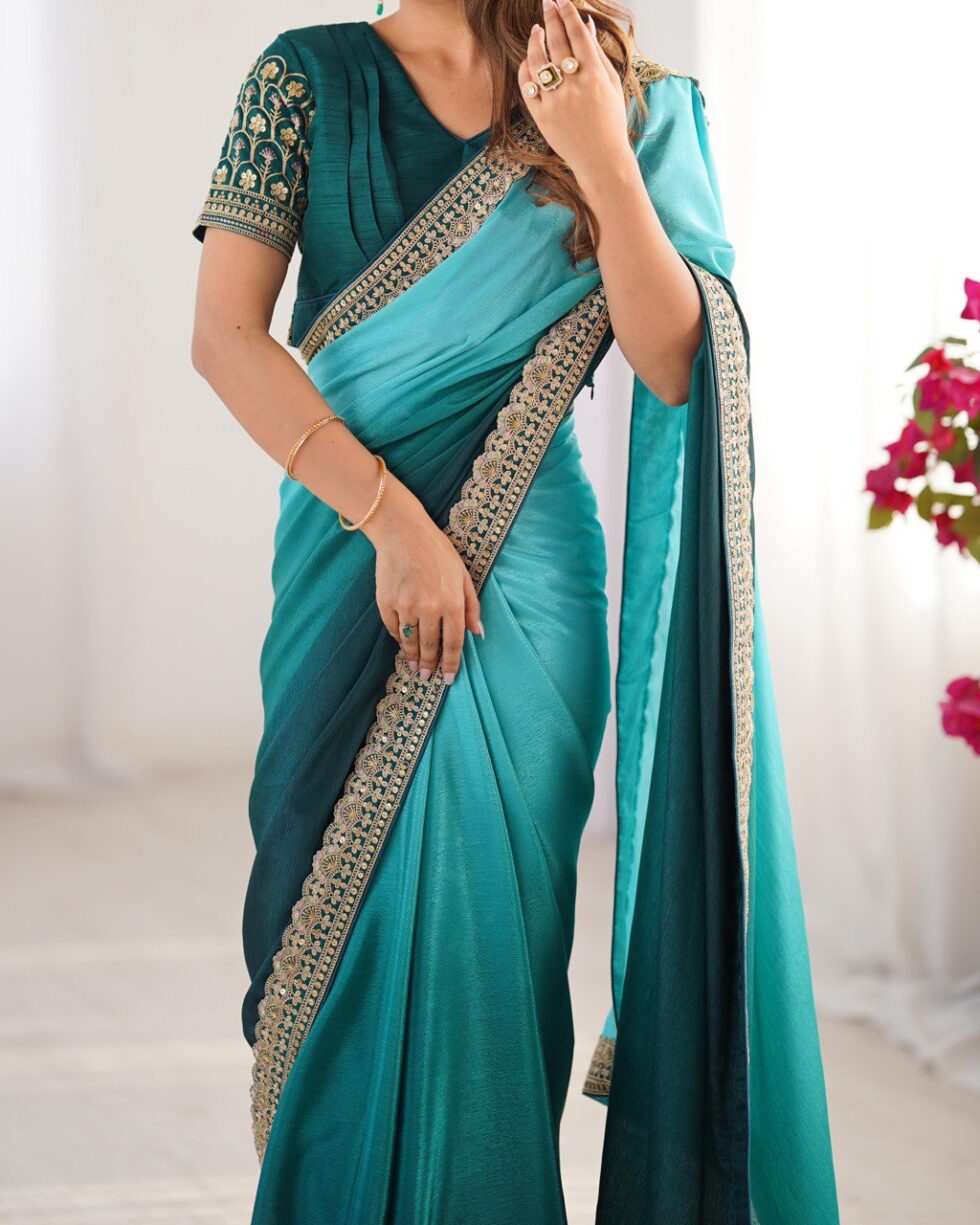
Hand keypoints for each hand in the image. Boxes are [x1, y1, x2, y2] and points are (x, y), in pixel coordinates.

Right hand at [362, 479, 482, 684]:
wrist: (403, 532)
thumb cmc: (438, 551)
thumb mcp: (463, 575)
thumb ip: (472, 606)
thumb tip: (477, 633)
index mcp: (451, 602)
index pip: (454, 642)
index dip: (452, 663)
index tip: (449, 678)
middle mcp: (429, 607)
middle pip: (430, 646)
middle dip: (430, 665)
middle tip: (427, 677)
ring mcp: (405, 605)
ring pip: (410, 641)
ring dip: (412, 658)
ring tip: (414, 668)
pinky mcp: (386, 602)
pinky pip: (393, 628)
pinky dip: (398, 638)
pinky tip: (403, 644)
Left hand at [519, 0, 631, 180]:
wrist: (600, 159)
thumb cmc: (610, 122)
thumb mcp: (612, 86)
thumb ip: (598, 54)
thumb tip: (586, 24)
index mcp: (595, 76)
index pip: (578, 35)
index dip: (568, 14)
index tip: (561, 0)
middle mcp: (574, 86)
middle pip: (557, 42)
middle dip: (551, 18)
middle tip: (547, 3)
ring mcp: (556, 101)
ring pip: (538, 61)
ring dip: (536, 40)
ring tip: (537, 30)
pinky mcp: (541, 116)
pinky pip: (528, 86)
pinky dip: (527, 70)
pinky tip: (530, 60)